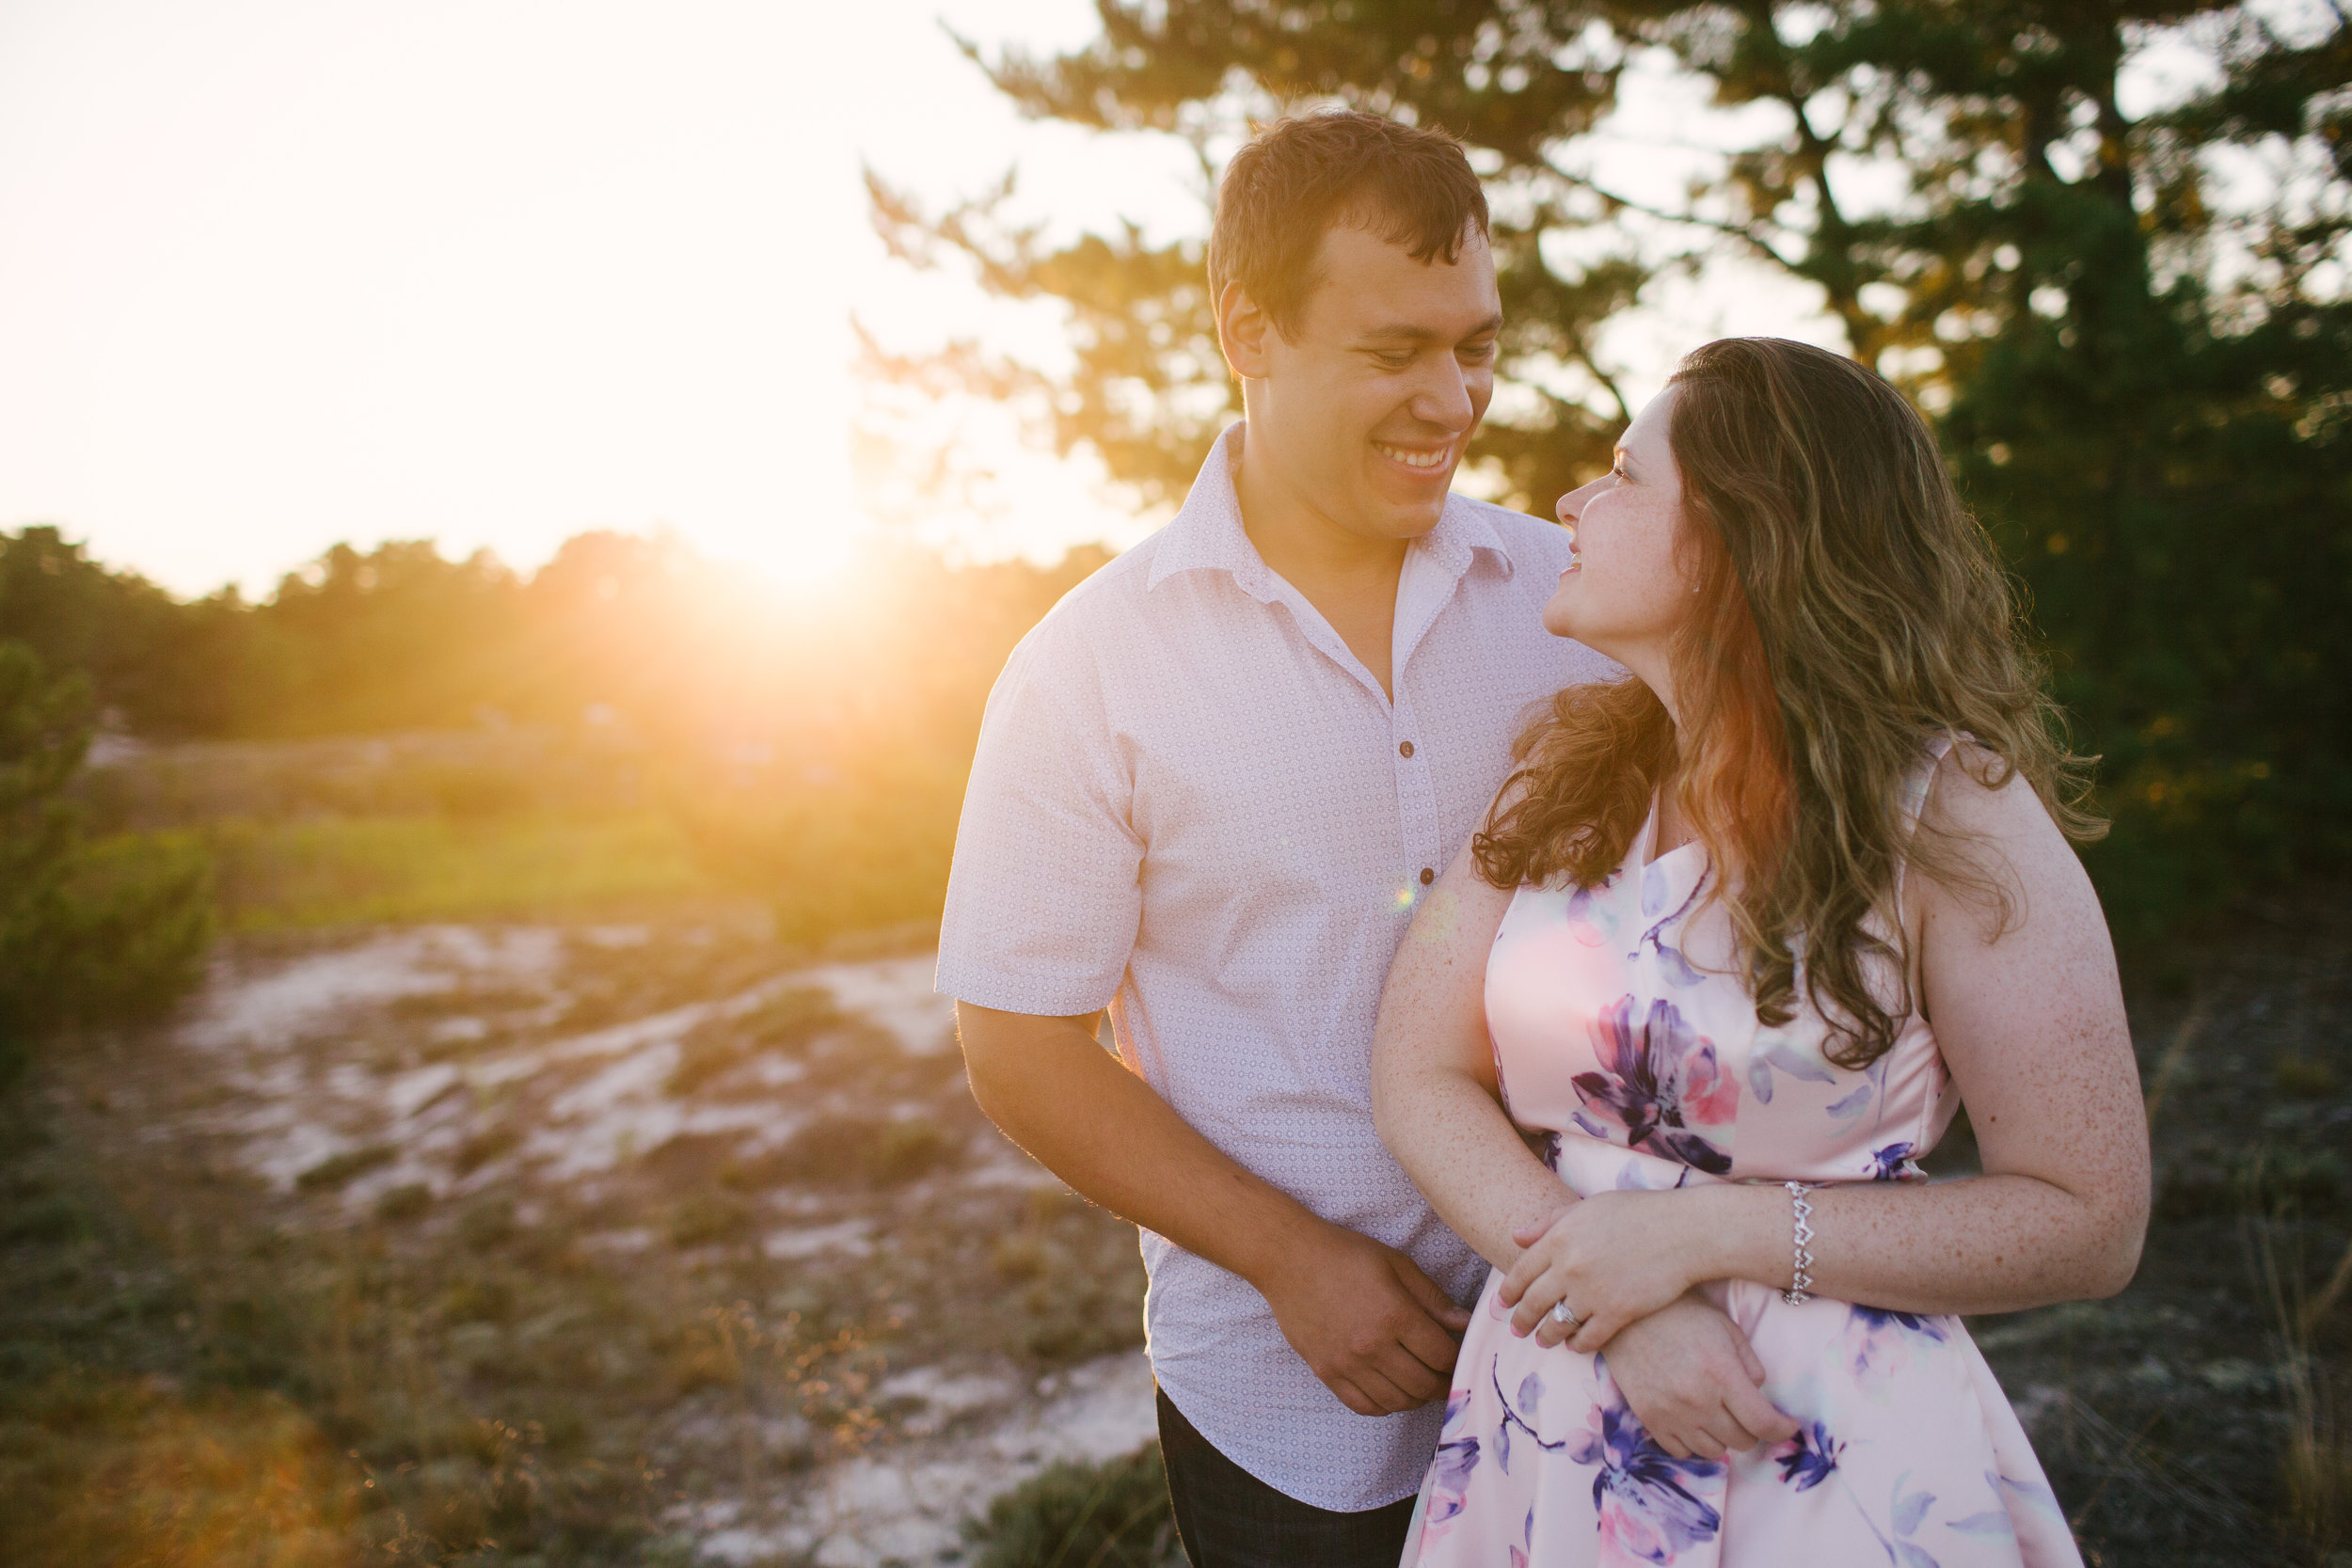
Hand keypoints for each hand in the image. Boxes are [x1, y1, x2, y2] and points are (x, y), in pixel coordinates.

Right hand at [1255, 1222, 1471, 1416]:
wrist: (1290, 1259)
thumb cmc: (1346, 1255)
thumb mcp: (1397, 1265)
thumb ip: (1433, 1298)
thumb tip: (1466, 1324)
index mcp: (1395, 1314)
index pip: (1442, 1356)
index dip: (1458, 1360)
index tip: (1459, 1356)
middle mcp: (1372, 1345)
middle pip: (1424, 1385)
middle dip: (1443, 1384)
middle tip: (1446, 1376)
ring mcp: (1347, 1363)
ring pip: (1397, 1401)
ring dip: (1417, 1398)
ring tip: (1421, 1384)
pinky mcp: (1326, 1372)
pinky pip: (1364, 1406)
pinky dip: (1385, 1406)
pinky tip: (1392, 1392)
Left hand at [1497, 1190, 1696, 1352]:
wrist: (1683, 1232)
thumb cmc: (1639, 1213)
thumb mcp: (1588, 1207)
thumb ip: (1550, 1221)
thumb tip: (1516, 1236)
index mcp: (1559, 1237)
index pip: (1521, 1271)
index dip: (1507, 1292)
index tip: (1501, 1305)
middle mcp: (1569, 1266)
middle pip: (1533, 1302)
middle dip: (1521, 1320)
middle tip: (1517, 1330)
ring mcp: (1592, 1292)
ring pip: (1556, 1324)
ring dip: (1546, 1336)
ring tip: (1543, 1341)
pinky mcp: (1617, 1313)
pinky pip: (1587, 1338)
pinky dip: (1577, 1345)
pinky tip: (1575, 1345)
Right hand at [1594, 1293, 1797, 1458]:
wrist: (1626, 1313)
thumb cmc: (1681, 1313)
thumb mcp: (1725, 1327)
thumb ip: (1749, 1363)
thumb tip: (1758, 1392)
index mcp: (1721, 1373)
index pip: (1763, 1422)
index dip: (1782, 1430)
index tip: (1789, 1427)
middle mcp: (1697, 1399)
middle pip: (1741, 1441)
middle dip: (1753, 1429)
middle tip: (1748, 1412)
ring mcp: (1671, 1412)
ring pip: (1713, 1451)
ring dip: (1723, 1437)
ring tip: (1719, 1416)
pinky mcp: (1648, 1418)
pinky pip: (1681, 1451)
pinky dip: (1694, 1442)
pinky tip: (1694, 1421)